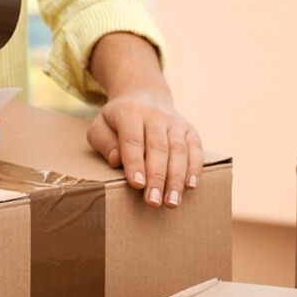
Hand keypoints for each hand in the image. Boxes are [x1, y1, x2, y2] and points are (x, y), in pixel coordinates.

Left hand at [85, 32, 202, 208]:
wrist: (144, 94)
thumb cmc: (118, 119)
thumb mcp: (100, 125)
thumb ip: (104, 142)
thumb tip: (117, 161)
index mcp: (130, 113)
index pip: (133, 140)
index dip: (135, 162)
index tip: (137, 184)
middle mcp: (155, 115)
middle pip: (158, 148)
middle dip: (157, 177)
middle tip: (153, 202)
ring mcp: (175, 121)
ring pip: (179, 150)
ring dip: (176, 178)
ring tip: (172, 202)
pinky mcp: (189, 129)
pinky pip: (196, 147)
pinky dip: (195, 167)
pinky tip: (190, 186)